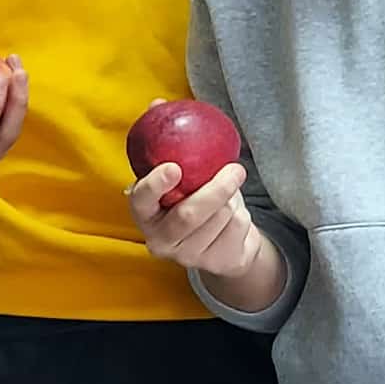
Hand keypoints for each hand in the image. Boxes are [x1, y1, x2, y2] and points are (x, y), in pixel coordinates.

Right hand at [127, 160, 287, 312]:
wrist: (223, 242)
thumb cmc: (197, 199)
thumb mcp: (184, 180)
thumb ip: (178, 160)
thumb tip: (179, 119)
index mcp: (145, 213)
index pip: (141, 200)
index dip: (155, 185)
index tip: (174, 168)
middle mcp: (160, 240)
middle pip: (188, 215)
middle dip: (215, 190)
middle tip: (235, 170)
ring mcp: (187, 257)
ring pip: (219, 217)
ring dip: (231, 199)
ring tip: (227, 197)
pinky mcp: (215, 263)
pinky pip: (237, 227)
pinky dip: (243, 214)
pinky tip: (234, 217)